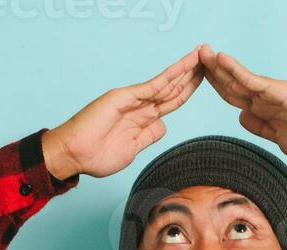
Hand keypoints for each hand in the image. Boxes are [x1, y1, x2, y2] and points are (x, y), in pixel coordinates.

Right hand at [42, 46, 204, 179]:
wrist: (75, 155)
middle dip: (192, 76)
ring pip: (165, 83)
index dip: (188, 91)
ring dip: (184, 70)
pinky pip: (151, 86)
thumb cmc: (97, 156)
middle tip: (211, 61)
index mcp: (143, 118)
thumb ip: (148, 136)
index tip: (205, 81)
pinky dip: (168, 76)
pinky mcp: (124, 97)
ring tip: (202, 57)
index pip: (171, 101)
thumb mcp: (132, 149)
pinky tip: (182, 67)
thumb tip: (163, 126)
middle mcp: (140, 105)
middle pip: (172, 88)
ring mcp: (132, 99)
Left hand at [197, 44, 286, 168]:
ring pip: (239, 78)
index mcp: (265, 108)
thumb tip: (241, 117)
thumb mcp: (278, 137)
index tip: (199, 77)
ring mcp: (273, 93)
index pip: (235, 95)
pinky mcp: (280, 92)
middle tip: (195, 55)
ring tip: (202, 52)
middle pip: (233, 83)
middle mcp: (267, 97)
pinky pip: (253, 80)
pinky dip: (236, 69)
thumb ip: (260, 126)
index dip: (217, 85)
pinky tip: (222, 59)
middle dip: (213, 71)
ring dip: (219, 66)